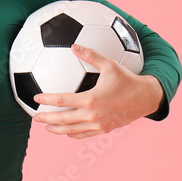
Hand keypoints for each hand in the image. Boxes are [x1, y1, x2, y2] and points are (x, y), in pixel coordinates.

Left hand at [32, 43, 163, 139]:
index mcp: (91, 99)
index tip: (36, 98)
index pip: (62, 100)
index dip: (47, 100)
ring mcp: (98, 125)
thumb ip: (91, 55)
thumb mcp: (110, 65)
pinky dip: (73, 134)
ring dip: (57, 129)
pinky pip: (84, 134)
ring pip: (72, 130)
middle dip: (47, 119)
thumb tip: (74, 45)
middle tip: (35, 117)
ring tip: (47, 126)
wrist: (146, 98)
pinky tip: (66, 132)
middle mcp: (93, 115)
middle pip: (63, 119)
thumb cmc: (127, 80)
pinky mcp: (104, 130)